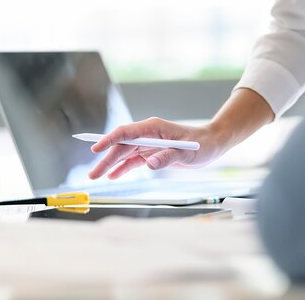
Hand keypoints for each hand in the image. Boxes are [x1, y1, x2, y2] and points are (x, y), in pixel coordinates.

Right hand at [87, 117, 230, 179]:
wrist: (211, 144)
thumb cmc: (202, 145)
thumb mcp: (187, 153)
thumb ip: (168, 157)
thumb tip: (149, 165)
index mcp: (153, 127)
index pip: (125, 132)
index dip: (109, 140)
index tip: (95, 149)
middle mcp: (147, 134)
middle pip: (121, 146)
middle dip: (105, 159)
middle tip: (92, 174)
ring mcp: (148, 143)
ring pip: (124, 154)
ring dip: (110, 165)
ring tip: (95, 176)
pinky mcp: (151, 153)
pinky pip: (132, 160)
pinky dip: (122, 168)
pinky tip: (112, 176)